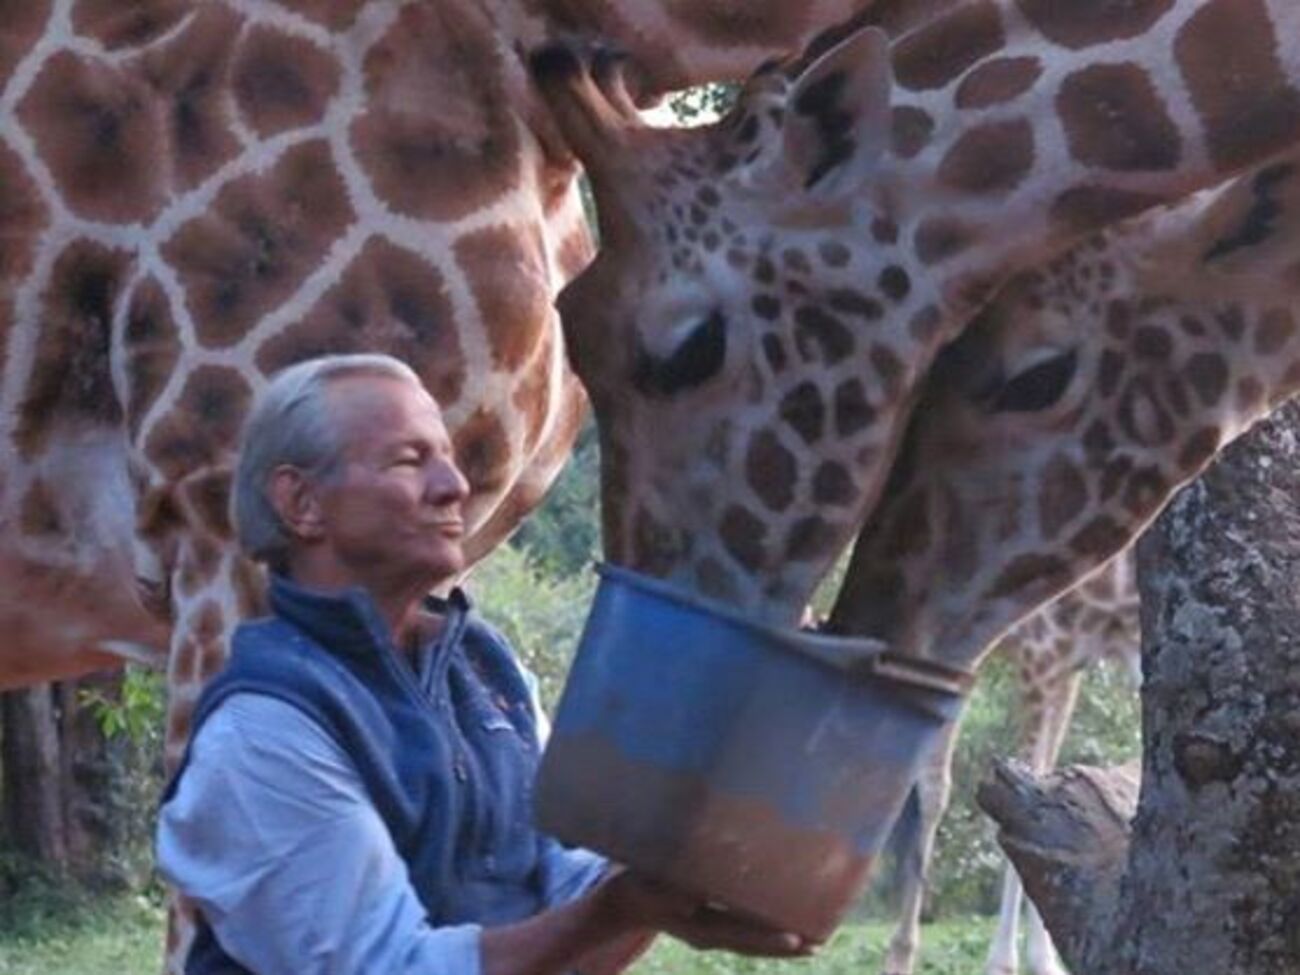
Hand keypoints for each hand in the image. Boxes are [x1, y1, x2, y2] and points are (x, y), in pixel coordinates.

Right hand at [594, 869, 816, 957]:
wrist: (627, 900)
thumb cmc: (640, 886)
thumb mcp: (650, 888)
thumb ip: (669, 894)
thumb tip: (692, 902)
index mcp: (698, 928)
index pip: (739, 935)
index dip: (767, 939)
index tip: (795, 940)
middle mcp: (711, 935)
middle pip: (754, 945)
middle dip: (786, 947)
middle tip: (819, 946)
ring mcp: (715, 932)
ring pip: (754, 944)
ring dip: (784, 944)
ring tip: (817, 943)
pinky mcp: (717, 923)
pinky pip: (748, 933)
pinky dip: (770, 932)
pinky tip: (793, 926)